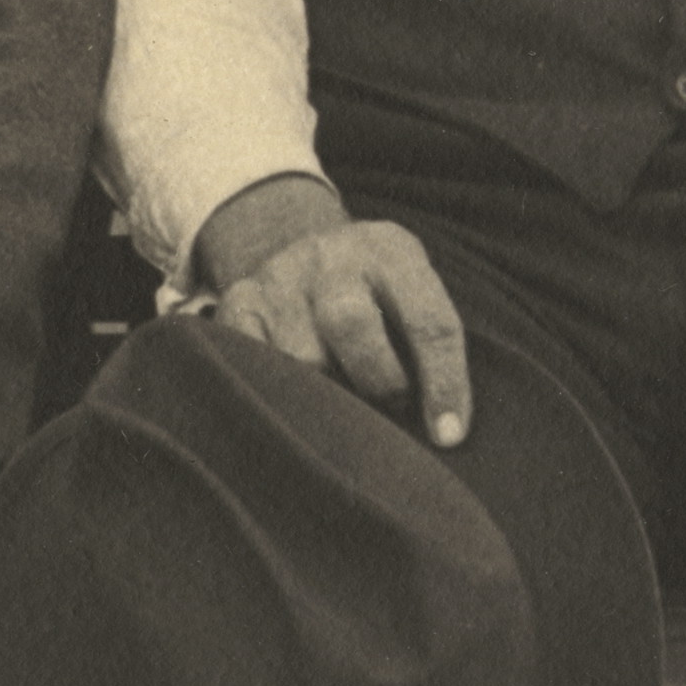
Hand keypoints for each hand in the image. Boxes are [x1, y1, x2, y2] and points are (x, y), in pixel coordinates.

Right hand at [193, 178, 476, 445]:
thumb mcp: (411, 293)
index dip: (444, 383)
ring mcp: (278, 277)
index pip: (427, 318)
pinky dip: (280, 389)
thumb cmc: (377, 294)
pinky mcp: (238, 303)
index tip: (448, 435)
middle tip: (389, 403)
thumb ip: (427, 342)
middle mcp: (330, 256)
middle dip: (378, 380)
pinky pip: (255, 365)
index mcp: (390, 250)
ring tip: (342, 393)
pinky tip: (297, 391)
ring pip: (301, 359)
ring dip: (329, 393)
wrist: (307, 250)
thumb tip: (442, 429)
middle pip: (350, 323)